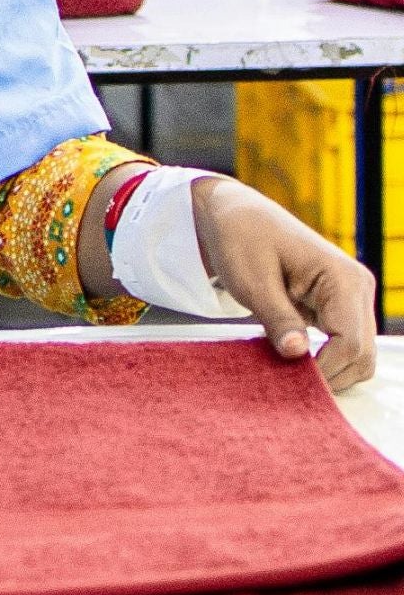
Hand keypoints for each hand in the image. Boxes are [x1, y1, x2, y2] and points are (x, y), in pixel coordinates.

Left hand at [191, 176, 379, 392]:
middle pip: (361, 356)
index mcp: (344, 279)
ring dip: (326, 368)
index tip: (290, 380)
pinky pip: (341, 345)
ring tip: (285, 369)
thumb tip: (297, 354)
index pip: (350, 344)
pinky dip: (321, 357)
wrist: (233, 213)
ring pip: (356, 356)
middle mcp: (357, 289)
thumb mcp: (251, 279)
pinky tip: (290, 356)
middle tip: (285, 381)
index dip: (324, 369)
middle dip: (328, 374)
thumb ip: (277, 318)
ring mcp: (351, 299)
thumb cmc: (241, 236)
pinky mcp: (337, 306)